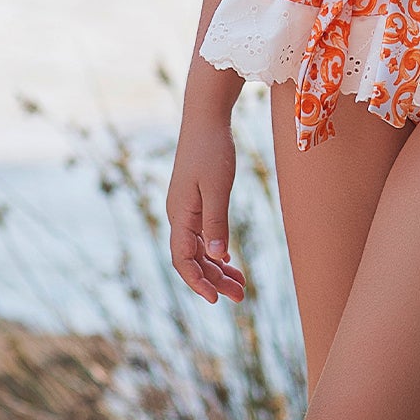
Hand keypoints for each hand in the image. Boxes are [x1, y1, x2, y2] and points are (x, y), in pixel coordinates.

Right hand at [165, 111, 246, 304]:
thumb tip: (218, 256)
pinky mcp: (195, 200)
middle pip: (193, 258)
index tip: (216, 300)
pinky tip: (229, 259)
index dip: (197, 282)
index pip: (183, 259)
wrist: (205, 119)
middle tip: (240, 297)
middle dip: (214, 280)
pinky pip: (202, 234)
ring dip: (217, 267)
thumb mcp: (218, 187)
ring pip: (199, 248)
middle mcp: (179, 215)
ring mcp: (186, 208)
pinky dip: (216, 250)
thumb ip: (217, 222)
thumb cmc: (212, 150)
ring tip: (241, 284)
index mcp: (180, 214)